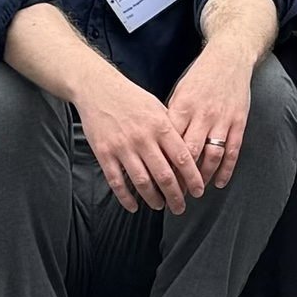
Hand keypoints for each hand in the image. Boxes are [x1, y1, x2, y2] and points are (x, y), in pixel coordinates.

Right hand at [74, 71, 203, 214]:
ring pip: (142, 182)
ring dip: (154, 199)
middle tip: (181, 207)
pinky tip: (134, 206)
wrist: (98, 88)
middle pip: (164, 175)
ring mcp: (123, 147)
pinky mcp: (104, 153)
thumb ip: (172, 130)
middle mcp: (144, 138)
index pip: (182, 158)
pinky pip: (116, 182)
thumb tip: (188, 153)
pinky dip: (126, 197)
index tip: (198, 191)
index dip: (192, 178)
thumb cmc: (131, 98)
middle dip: (175, 196)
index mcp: (161, 126)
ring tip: (161, 206)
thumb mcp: (158, 108)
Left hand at [166, 40, 253, 190]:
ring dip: (202, 177)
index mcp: (183, 107)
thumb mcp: (179, 92)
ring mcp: (222, 120)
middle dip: (180, 177)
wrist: (229, 59)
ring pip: (211, 156)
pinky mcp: (238, 122)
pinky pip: (233, 151)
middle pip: (188, 154)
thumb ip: (172, 117)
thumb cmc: (200, 76)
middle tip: (174, 193)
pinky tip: (219, 182)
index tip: (157, 180)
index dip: (164, 164)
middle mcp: (202, 115)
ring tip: (195, 191)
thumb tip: (160, 144)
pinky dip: (226, 170)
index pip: (170, 143)